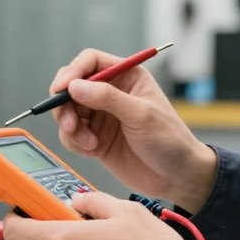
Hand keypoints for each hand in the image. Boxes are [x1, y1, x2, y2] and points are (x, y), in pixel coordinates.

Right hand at [52, 49, 216, 210]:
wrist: (176, 177)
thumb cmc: (170, 141)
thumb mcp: (142, 115)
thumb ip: (107, 98)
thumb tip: (75, 86)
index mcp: (127, 76)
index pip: (90, 61)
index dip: (73, 72)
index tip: (62, 89)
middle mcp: (111, 92)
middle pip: (72, 85)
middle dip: (65, 103)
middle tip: (69, 123)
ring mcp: (101, 116)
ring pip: (67, 110)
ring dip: (70, 126)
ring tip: (88, 142)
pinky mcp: (94, 138)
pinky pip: (71, 134)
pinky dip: (74, 142)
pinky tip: (92, 150)